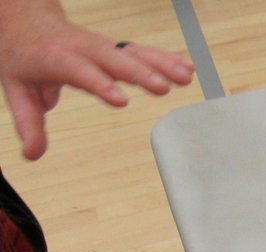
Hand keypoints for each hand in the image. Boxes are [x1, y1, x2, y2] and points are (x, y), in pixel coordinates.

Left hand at [0, 0, 193, 159]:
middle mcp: (82, 48)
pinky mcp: (113, 47)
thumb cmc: (25, 56)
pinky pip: (141, 51)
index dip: (100, 84)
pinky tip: (186, 68)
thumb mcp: (17, 89)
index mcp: (55, 57)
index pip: (79, 70)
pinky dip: (164, 58)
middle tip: (163, 88)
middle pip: (113, 59)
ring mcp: (100, 46)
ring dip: (161, 63)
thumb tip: (33, 154)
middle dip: (140, 72)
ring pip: (132, 52)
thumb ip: (28, 123)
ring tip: (186, 77)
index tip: (122, 100)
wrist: (25, 22)